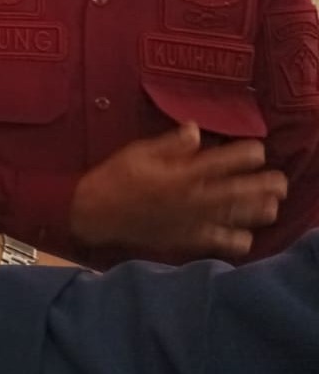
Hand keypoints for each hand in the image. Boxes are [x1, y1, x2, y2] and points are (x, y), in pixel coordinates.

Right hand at [70, 124, 287, 257]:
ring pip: (244, 217)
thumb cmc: (115, 178)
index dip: (250, 153)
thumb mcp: (138, 152)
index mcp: (185, 172)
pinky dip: (241, 238)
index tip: (256, 150)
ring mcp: (197, 221)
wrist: (95, 214)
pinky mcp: (191, 240)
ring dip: (262, 209)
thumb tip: (197, 130)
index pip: (231, 160)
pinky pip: (227, 243)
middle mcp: (197, 197)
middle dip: (269, 184)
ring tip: (268, 204)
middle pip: (247, 190)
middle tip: (278, 181)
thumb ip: (171, 143)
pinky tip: (243, 231)